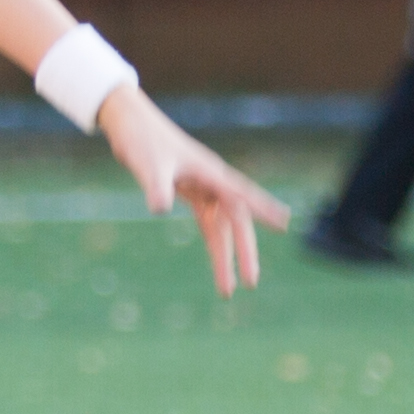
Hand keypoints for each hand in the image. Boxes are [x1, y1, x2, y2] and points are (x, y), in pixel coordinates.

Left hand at [102, 90, 289, 295]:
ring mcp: (203, 188)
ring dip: (226, 256)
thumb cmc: (142, 139)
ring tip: (228, 290)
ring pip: (222, 228)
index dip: (263, 210)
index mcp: (210, 172)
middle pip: (236, 221)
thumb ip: (157, 186)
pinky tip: (219, 265)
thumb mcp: (148, 165)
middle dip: (244, 252)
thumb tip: (159, 208)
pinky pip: (208, 223)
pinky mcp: (191, 193)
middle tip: (251, 282)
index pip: (242, 196)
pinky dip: (214, 243)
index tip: (284, 223)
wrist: (129, 123)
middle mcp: (213, 181)